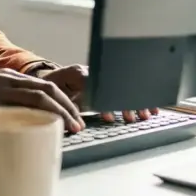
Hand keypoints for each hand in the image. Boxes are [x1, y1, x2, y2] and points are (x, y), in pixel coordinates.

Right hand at [0, 69, 85, 132]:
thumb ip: (4, 103)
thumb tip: (25, 121)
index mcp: (7, 76)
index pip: (43, 85)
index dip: (62, 100)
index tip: (72, 116)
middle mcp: (6, 78)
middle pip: (48, 88)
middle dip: (68, 106)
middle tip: (78, 123)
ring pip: (40, 95)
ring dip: (61, 111)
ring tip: (71, 126)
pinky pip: (22, 105)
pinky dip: (40, 115)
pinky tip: (48, 126)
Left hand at [39, 65, 158, 123]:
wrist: (47, 79)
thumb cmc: (49, 88)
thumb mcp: (54, 96)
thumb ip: (65, 107)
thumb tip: (77, 123)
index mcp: (78, 73)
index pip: (96, 87)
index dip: (104, 103)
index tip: (110, 116)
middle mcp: (92, 72)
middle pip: (114, 86)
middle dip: (125, 102)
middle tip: (130, 118)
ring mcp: (100, 76)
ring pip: (122, 87)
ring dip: (134, 102)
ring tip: (144, 116)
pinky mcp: (105, 83)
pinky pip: (122, 89)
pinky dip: (135, 99)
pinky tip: (148, 108)